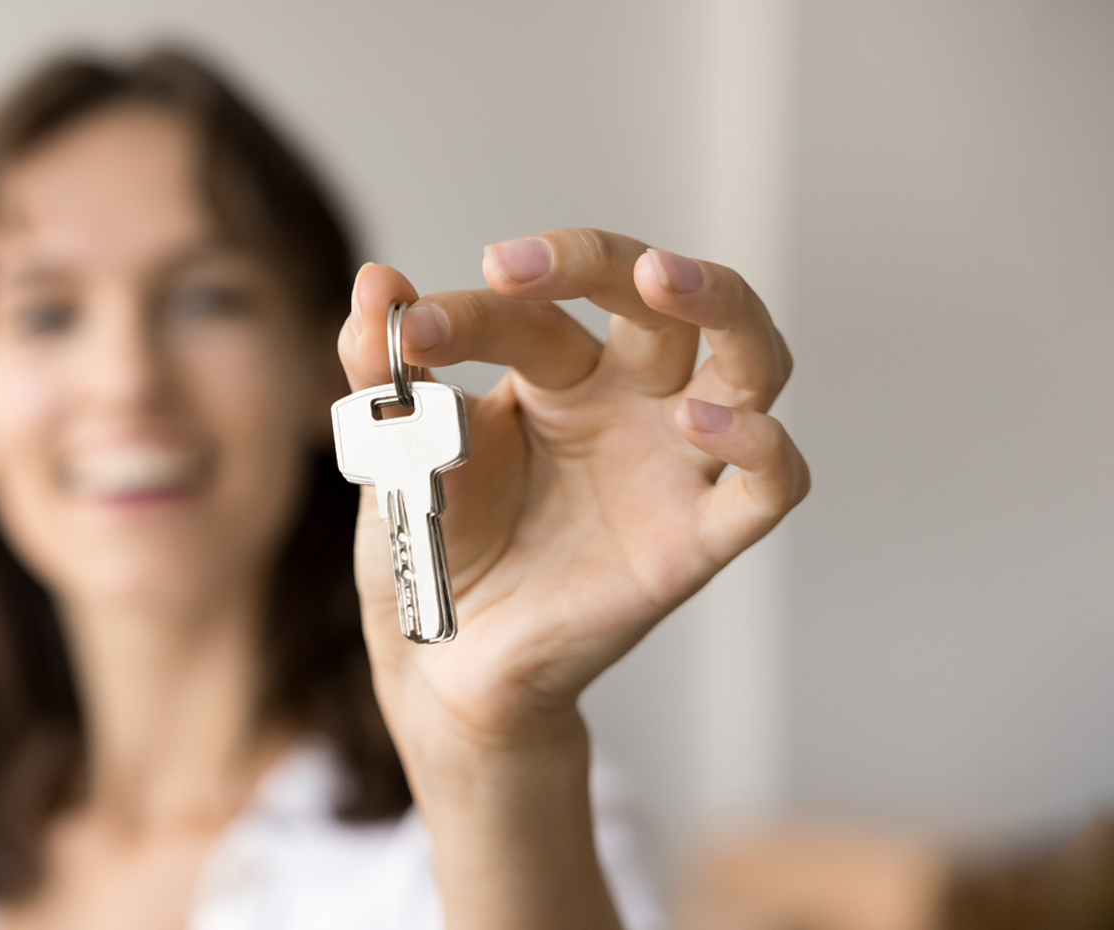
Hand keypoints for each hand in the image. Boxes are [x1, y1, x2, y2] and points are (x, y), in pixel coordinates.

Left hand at [337, 229, 809, 756]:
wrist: (442, 663)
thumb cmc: (431, 545)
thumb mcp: (396, 454)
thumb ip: (383, 372)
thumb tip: (371, 281)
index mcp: (557, 373)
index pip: (532, 312)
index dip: (469, 312)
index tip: (406, 332)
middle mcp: (628, 403)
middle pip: (661, 300)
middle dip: (604, 261)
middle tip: (521, 264)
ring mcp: (673, 464)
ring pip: (751, 358)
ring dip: (721, 302)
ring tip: (663, 276)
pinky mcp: (698, 540)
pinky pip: (769, 483)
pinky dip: (757, 444)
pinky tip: (702, 421)